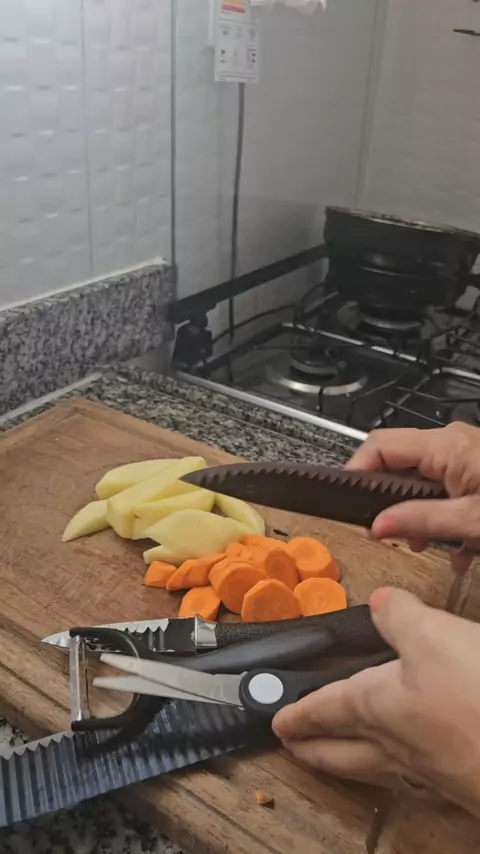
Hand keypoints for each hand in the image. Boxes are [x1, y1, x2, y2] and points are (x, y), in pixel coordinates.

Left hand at [273, 588, 479, 813]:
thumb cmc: (477, 697)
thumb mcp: (433, 635)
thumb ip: (401, 616)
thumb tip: (378, 602)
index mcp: (375, 706)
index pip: (325, 709)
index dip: (299, 711)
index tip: (277, 722)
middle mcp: (395, 744)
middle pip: (341, 752)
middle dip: (313, 748)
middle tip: (292, 747)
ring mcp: (429, 770)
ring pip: (374, 767)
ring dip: (349, 761)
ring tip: (340, 757)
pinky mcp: (460, 783)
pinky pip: (412, 777)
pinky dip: (396, 769)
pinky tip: (410, 765)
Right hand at [346, 422, 479, 572]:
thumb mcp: (471, 520)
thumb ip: (422, 520)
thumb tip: (376, 526)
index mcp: (446, 446)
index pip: (380, 445)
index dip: (358, 470)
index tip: (349, 502)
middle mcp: (451, 442)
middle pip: (399, 464)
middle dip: (391, 502)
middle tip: (388, 535)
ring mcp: (464, 452)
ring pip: (422, 480)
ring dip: (420, 515)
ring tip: (427, 545)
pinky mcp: (474, 467)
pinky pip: (445, 486)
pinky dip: (443, 515)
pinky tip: (458, 548)